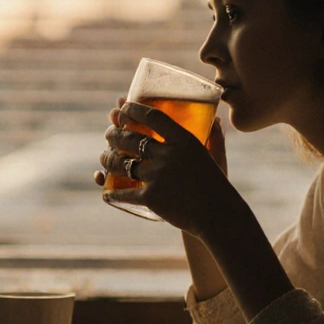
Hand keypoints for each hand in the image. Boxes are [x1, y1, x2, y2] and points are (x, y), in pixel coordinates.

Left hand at [96, 100, 235, 236]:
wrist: (218, 216)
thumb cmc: (217, 187)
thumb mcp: (216, 157)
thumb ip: (214, 137)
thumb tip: (214, 120)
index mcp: (184, 140)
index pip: (153, 117)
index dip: (134, 109)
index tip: (123, 106)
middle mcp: (168, 154)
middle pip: (131, 138)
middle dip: (114, 134)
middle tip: (109, 133)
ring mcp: (157, 175)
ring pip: (122, 163)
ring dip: (108, 159)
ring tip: (105, 157)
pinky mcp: (150, 197)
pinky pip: (124, 192)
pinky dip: (112, 192)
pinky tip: (107, 191)